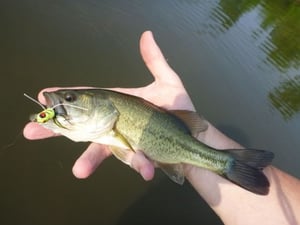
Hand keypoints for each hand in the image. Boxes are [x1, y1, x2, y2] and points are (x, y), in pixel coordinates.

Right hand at [23, 31, 195, 179]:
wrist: (195, 136)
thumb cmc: (180, 110)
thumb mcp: (168, 82)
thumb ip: (154, 61)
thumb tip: (146, 35)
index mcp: (120, 103)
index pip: (90, 97)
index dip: (68, 96)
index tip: (46, 93)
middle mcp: (118, 122)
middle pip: (84, 127)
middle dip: (58, 131)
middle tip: (31, 132)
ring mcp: (126, 141)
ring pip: (103, 149)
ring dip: (91, 159)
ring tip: (79, 171)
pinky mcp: (138, 155)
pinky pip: (135, 160)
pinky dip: (139, 164)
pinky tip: (147, 169)